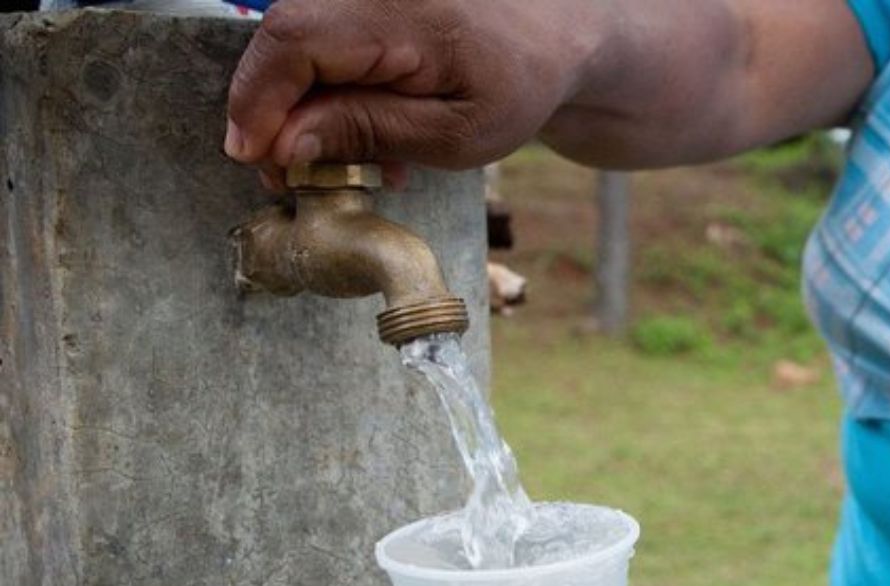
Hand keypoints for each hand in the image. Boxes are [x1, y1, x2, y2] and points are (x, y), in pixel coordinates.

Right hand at [224, 0, 608, 169]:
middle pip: (284, 41)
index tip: (254, 159)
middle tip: (288, 178)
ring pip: (296, 45)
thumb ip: (367, 131)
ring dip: (301, 110)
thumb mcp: (453, 133)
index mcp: (401, 11)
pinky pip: (320, 42)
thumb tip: (284, 144)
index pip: (295, 41)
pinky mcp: (362, 1)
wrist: (549, 38)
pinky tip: (360, 136)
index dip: (258, 102)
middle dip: (272, 115)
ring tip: (338, 164)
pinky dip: (325, 93)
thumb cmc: (515, 86)